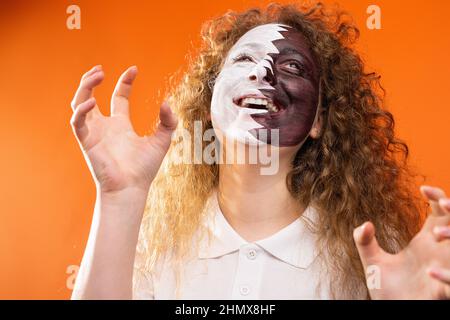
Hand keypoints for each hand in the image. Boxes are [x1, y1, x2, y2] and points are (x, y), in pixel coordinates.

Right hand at [70, 65, 176, 194]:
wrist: (131, 188)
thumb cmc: (144, 169)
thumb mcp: (162, 141)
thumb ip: (168, 122)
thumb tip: (166, 103)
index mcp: (121, 125)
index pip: (119, 97)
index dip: (124, 82)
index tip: (133, 69)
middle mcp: (105, 126)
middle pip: (91, 96)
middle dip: (93, 80)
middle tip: (101, 69)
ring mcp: (94, 132)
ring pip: (79, 103)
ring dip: (84, 87)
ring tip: (96, 75)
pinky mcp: (86, 141)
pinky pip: (77, 122)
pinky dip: (81, 111)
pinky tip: (93, 102)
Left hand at [354, 185, 449, 298]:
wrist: (390, 311)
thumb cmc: (386, 288)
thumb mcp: (372, 262)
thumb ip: (364, 242)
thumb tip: (365, 224)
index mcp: (426, 241)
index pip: (440, 212)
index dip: (438, 196)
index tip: (423, 188)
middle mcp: (439, 253)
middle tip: (443, 205)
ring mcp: (443, 270)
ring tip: (436, 234)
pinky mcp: (442, 293)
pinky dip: (447, 276)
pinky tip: (431, 272)